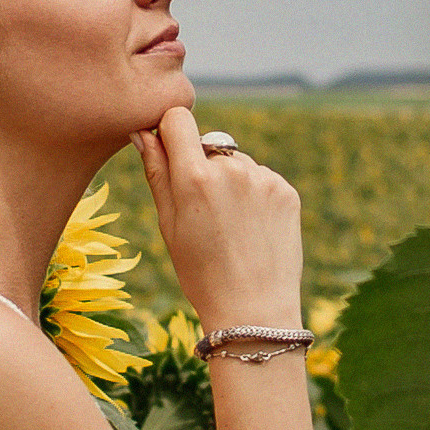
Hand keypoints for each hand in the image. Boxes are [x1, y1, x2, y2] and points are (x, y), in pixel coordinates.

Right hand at [136, 107, 304, 336]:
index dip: (170, 133)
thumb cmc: (200, 273)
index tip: (170, 154)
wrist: (253, 310)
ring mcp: (263, 179)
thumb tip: (143, 132)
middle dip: (201, 167)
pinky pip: (261, 178)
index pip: (177, 119)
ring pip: (236, 162)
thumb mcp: (168, 224)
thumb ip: (157, 171)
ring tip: (231, 227)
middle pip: (207, 144)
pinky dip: (254, 195)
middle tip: (204, 214)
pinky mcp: (286, 191)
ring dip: (230, 182)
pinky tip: (252, 229)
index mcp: (195, 177)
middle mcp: (231, 169)